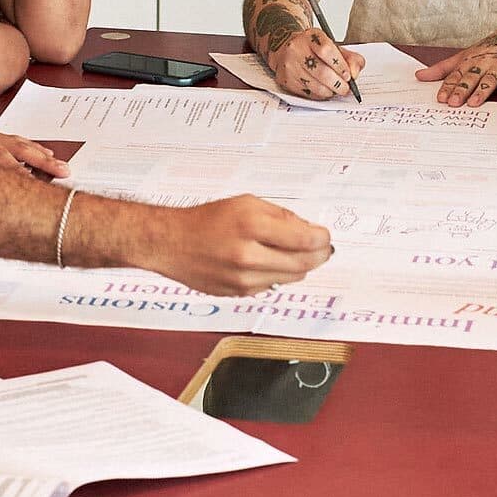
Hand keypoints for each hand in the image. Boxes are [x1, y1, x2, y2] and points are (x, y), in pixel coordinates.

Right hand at [144, 195, 334, 295]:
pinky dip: (277, 275)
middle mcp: (249, 255)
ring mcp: (243, 279)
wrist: (171, 243)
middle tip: (322, 248)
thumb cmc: (205, 220)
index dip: (322, 239)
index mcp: (252, 226)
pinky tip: (268, 262)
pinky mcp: (238, 293)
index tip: (325, 236)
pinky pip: (272, 286)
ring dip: (300, 266)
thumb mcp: (246, 203)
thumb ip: (280, 216)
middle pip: (303, 264)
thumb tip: (308, 229)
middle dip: (318, 255)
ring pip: (291, 278)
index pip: (305, 240)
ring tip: (296, 253)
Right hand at [266, 29, 365, 99]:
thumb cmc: (313, 50)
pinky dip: (319, 95)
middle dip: (338, 84)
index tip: (348, 75)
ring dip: (330, 92)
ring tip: (335, 90)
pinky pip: (307, 93)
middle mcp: (297, 49)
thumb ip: (350, 58)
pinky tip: (323, 90)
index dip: (340, 65)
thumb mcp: (333, 47)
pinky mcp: (286, 80)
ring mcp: (289, 65)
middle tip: (346, 88)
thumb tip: (354, 73)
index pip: (327, 50)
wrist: (286, 50)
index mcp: (311, 36)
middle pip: (321, 72)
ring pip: (315, 85)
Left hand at [415, 21, 496, 106]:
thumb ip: (441, 69)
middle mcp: (484, 63)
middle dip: (462, 90)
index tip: (440, 98)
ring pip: (490, 79)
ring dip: (482, 91)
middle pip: (471, 77)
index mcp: (469, 61)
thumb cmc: (489, 49)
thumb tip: (418, 76)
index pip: (456, 75)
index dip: (448, 87)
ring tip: (474, 102)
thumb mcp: (464, 56)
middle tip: (453, 103)